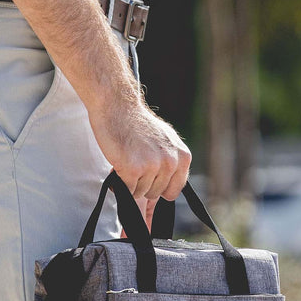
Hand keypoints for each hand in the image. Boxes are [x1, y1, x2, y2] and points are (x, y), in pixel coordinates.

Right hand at [86, 91, 191, 232]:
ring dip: (130, 182)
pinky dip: (119, 182)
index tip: (148, 175)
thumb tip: (174, 188)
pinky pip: (127, 190)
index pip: (173, 191)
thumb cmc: (137, 124)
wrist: (118, 106)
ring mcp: (153, 166)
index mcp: (183, 157)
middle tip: (134, 161)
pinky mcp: (134, 169)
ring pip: (140, 193)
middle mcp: (171, 162)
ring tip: (127, 160)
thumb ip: (173, 162)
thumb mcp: (166, 141)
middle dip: (142, 183)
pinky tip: (118, 163)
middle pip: (155, 193)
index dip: (158, 186)